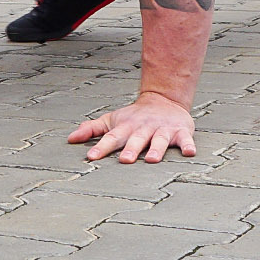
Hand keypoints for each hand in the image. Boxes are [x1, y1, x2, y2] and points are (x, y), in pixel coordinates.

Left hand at [68, 91, 197, 163]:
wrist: (164, 100)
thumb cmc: (134, 117)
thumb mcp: (112, 120)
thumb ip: (92, 129)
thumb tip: (70, 138)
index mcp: (126, 127)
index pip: (111, 137)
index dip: (100, 147)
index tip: (91, 157)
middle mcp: (144, 128)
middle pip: (136, 140)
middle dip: (130, 149)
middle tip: (124, 160)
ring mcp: (162, 130)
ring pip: (159, 140)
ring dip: (156, 149)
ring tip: (152, 160)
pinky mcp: (180, 131)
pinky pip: (185, 139)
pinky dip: (187, 145)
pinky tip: (189, 152)